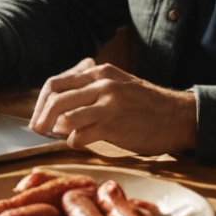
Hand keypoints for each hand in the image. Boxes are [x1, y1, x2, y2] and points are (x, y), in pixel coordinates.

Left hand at [29, 59, 195, 155]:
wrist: (178, 116)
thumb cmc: (148, 104)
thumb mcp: (119, 84)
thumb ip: (92, 88)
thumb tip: (62, 103)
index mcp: (100, 73)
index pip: (57, 83)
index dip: (41, 101)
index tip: (37, 115)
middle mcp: (101, 85)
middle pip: (55, 98)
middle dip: (40, 116)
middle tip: (36, 129)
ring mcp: (107, 104)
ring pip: (65, 117)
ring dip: (56, 129)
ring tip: (58, 136)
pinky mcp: (113, 125)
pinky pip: (80, 135)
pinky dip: (74, 141)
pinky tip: (80, 142)